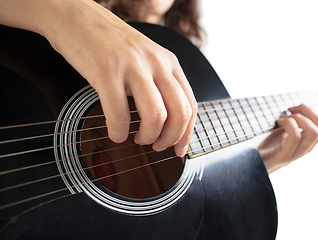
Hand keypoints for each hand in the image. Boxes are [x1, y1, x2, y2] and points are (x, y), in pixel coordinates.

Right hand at [0, 0, 196, 156]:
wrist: (77, 17)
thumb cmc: (111, 43)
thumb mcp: (146, 58)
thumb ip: (160, 84)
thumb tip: (169, 121)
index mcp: (169, 62)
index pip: (190, 104)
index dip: (186, 133)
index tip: (178, 149)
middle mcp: (156, 63)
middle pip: (179, 113)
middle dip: (170, 139)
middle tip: (157, 146)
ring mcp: (132, 66)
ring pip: (155, 116)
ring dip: (148, 137)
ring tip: (137, 138)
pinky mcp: (106, 71)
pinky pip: (118, 114)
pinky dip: (118, 132)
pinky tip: (115, 133)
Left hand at [258, 104, 317, 173]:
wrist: (255, 164)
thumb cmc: (269, 147)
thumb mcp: (284, 133)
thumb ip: (295, 125)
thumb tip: (299, 109)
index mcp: (307, 142)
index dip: (312, 110)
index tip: (295, 108)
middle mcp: (305, 148)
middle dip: (307, 110)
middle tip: (290, 110)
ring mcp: (296, 154)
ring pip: (313, 132)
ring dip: (298, 117)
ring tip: (283, 118)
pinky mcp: (284, 156)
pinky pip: (295, 136)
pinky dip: (288, 123)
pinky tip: (278, 122)